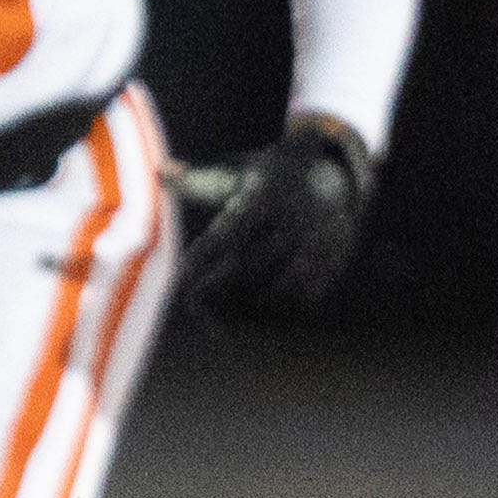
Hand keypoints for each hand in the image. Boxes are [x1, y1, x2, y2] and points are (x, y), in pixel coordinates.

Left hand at [173, 116, 373, 320]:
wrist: (337, 179)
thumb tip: (160, 173)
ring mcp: (316, 246)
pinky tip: (247, 324)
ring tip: (216, 320)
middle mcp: (295, 221)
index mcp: (268, 195)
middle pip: (251, 263)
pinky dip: (273, 318)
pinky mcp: (330, 268)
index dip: (204, 255)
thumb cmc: (270, 178)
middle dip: (219, 287)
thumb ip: (198, 181)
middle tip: (193, 302)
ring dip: (245, 308)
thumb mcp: (237, 173)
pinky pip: (302, 302)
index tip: (183, 273)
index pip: (230, 231)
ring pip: (278, 288)